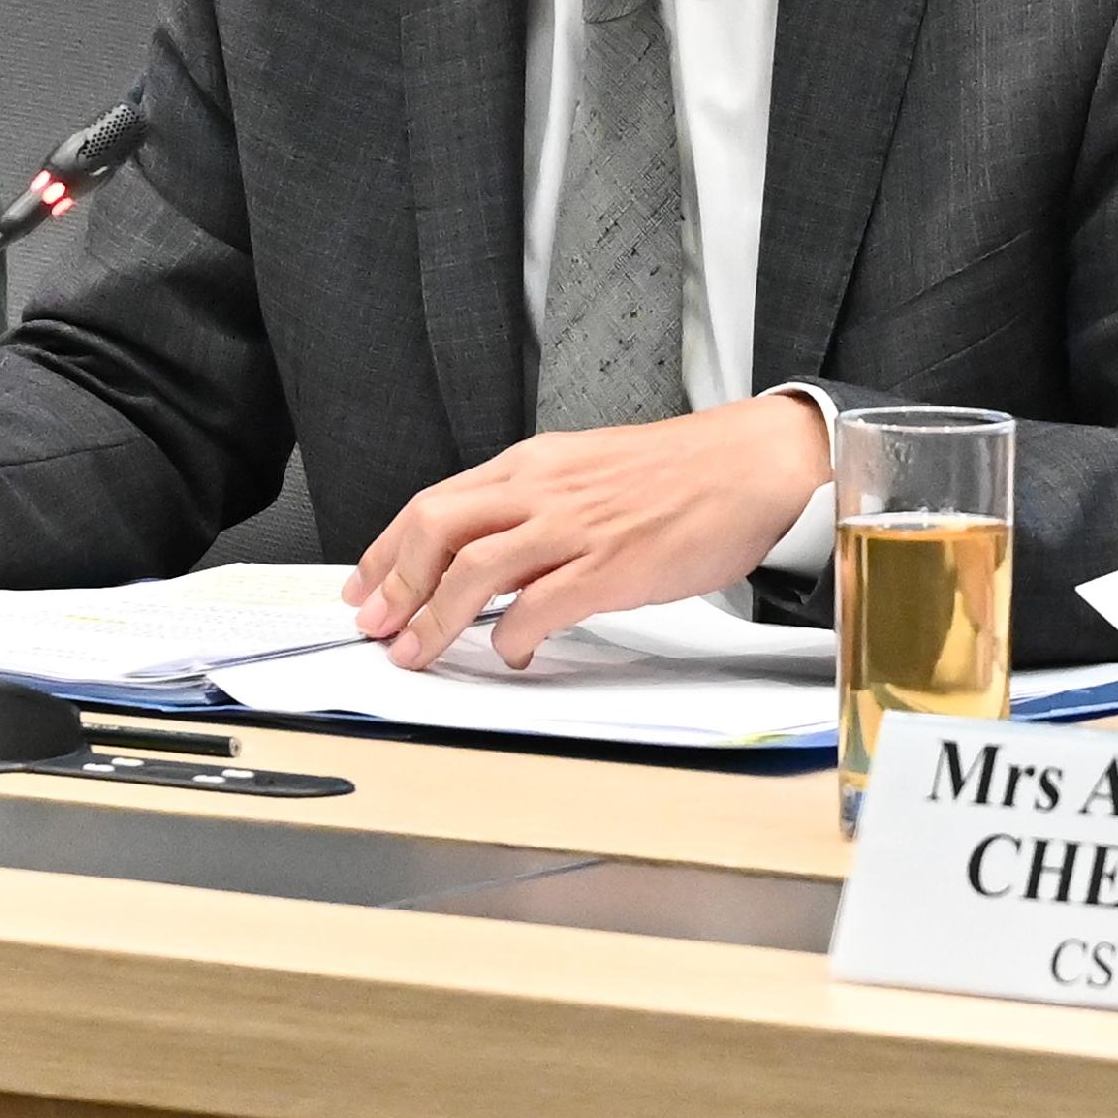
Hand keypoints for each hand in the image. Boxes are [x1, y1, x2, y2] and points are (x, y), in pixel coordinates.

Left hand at [345, 394, 832, 667]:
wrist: (752, 464)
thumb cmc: (679, 474)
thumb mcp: (587, 470)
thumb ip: (535, 504)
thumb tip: (487, 553)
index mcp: (534, 463)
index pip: (435, 502)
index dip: (386, 549)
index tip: (365, 586)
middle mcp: (543, 487)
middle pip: (437, 528)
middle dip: (393, 583)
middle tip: (374, 625)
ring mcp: (575, 525)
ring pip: (474, 569)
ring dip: (434, 618)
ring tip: (417, 651)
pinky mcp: (612, 565)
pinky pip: (540, 607)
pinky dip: (512, 637)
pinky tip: (510, 654)